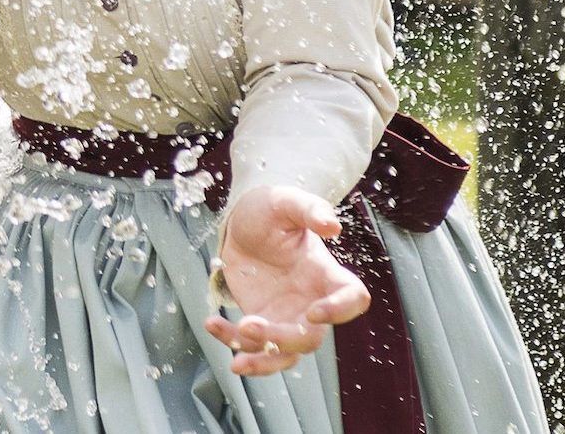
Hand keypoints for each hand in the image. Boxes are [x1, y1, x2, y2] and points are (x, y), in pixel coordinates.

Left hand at [204, 185, 371, 375]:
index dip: (340, 311)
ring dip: (262, 362)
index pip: (352, 298)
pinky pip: (251, 344)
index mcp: (325, 274)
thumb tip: (332, 226)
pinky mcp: (260, 320)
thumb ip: (309, 209)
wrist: (241, 222)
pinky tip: (211, 323)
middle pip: (310, 337)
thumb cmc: (270, 210)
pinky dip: (231, 341)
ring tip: (235, 362)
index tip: (314, 311)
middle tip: (248, 326)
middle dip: (281, 339)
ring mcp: (286, 315)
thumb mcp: (285, 201)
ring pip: (284, 354)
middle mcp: (311, 301)